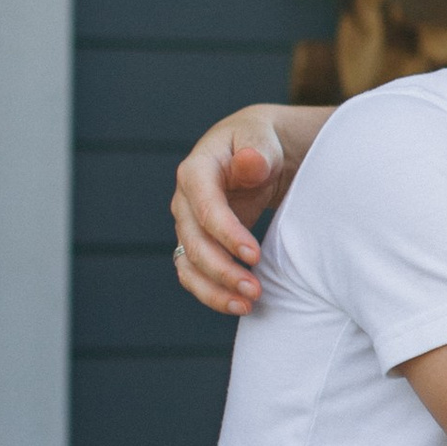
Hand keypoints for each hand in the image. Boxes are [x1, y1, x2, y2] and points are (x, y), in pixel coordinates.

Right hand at [173, 107, 301, 315]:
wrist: (255, 153)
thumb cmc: (259, 143)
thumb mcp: (261, 139)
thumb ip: (256, 152)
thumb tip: (248, 163)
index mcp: (196, 170)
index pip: (205, 206)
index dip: (226, 233)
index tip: (254, 255)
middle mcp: (185, 200)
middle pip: (194, 241)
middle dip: (222, 270)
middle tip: (255, 290)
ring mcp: (188, 224)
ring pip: (189, 264)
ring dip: (214, 289)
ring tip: (246, 306)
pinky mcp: (198, 243)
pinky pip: (194, 274)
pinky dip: (211, 292)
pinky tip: (237, 305)